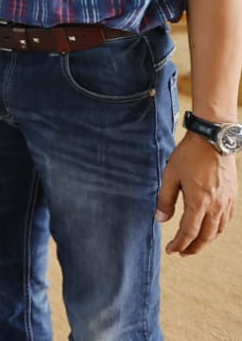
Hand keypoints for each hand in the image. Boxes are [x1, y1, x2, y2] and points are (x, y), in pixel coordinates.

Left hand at [157, 133, 236, 254]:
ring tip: (194, 244)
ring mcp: (226, 202)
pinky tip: (210, 229)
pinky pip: (226, 220)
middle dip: (193, 247)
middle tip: (182, 253)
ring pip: (218, 230)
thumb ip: (165, 199)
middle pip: (205, 236)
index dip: (179, 244)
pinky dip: (218, 230)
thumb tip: (160, 219)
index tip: (170, 250)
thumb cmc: (189, 156)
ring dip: (206, 240)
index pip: (188, 232)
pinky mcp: (232, 196)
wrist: (213, 139)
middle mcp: (216, 206)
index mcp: (199, 202)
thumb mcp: (170, 176)